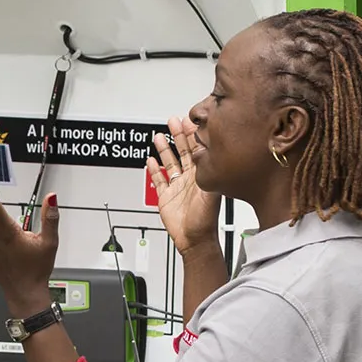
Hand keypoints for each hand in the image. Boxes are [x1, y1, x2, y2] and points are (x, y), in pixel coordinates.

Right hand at [148, 116, 222, 254]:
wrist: (195, 240)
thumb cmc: (206, 222)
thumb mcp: (211, 196)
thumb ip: (210, 178)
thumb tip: (210, 160)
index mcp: (201, 176)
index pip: (196, 149)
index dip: (192, 134)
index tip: (188, 121)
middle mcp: (189, 179)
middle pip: (182, 151)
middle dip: (177, 135)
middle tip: (173, 121)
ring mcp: (177, 187)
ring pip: (169, 162)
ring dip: (164, 149)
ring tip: (158, 136)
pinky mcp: (166, 197)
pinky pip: (158, 180)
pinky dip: (153, 170)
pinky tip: (150, 161)